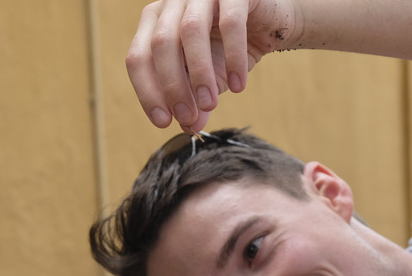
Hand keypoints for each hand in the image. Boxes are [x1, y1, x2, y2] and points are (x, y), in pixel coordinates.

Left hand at [126, 0, 298, 130]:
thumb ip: (195, 101)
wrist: (272, 23)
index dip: (147, 92)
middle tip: (187, 117)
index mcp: (157, 21)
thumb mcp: (209, 80)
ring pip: (190, 31)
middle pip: (161, 44)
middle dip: (172, 86)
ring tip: (210, 105)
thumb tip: (188, 127)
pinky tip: (239, 85)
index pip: (139, 56)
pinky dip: (234, 58)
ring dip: (199, 73)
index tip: (164, 122)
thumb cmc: (232, 47)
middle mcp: (174, 2)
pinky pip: (231, 23)